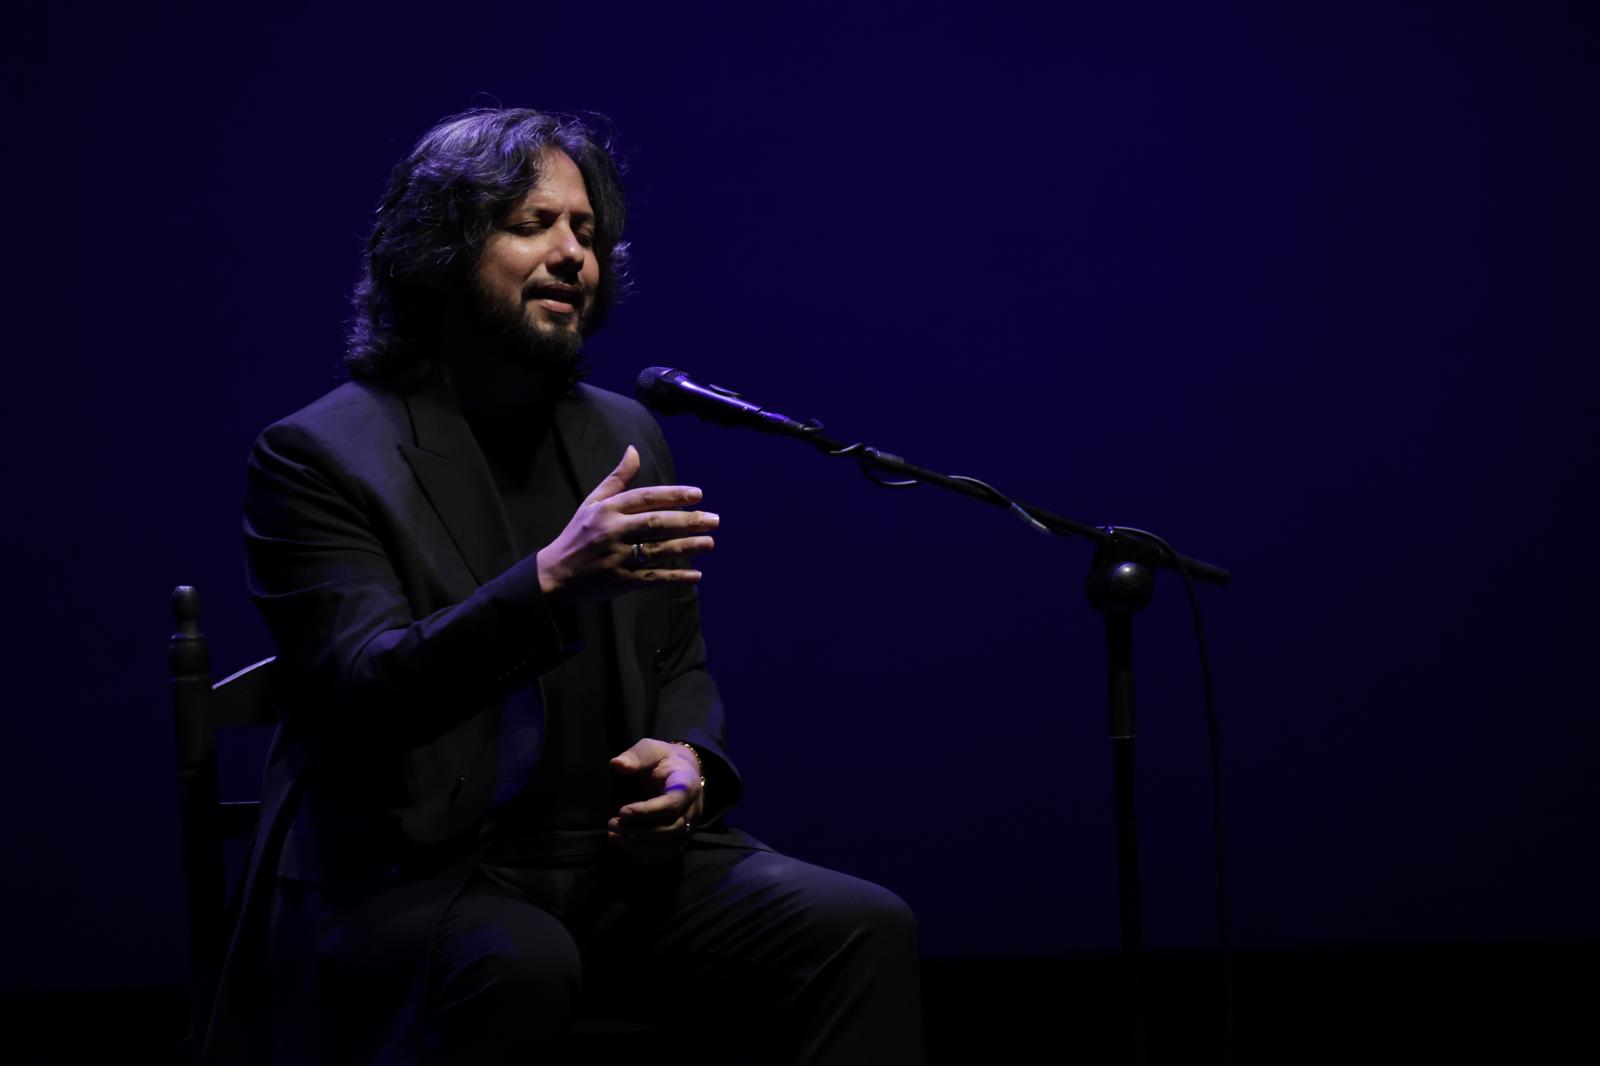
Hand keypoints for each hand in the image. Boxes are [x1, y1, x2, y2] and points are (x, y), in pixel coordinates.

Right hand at [535, 446, 717, 604]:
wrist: (554, 575)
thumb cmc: (577, 535)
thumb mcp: (592, 502)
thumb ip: (617, 479)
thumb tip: (634, 450)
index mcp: (607, 510)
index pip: (645, 498)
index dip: (672, 495)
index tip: (698, 495)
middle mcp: (613, 531)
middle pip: (656, 523)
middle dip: (688, 521)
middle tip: (714, 520)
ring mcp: (617, 558)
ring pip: (658, 550)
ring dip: (687, 547)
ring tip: (710, 543)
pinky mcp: (620, 582)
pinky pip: (652, 578)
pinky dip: (675, 577)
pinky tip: (696, 576)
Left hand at [607, 738, 704, 864]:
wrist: (682, 772)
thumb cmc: (663, 760)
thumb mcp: (651, 749)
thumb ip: (636, 756)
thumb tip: (616, 764)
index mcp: (687, 784)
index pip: (673, 803)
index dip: (648, 811)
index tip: (622, 811)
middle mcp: (693, 809)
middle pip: (671, 828)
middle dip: (640, 830)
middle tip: (612, 824)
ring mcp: (690, 826)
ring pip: (669, 845)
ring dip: (639, 844)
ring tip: (613, 834)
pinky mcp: (682, 839)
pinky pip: (666, 854)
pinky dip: (644, 854)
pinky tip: (624, 844)